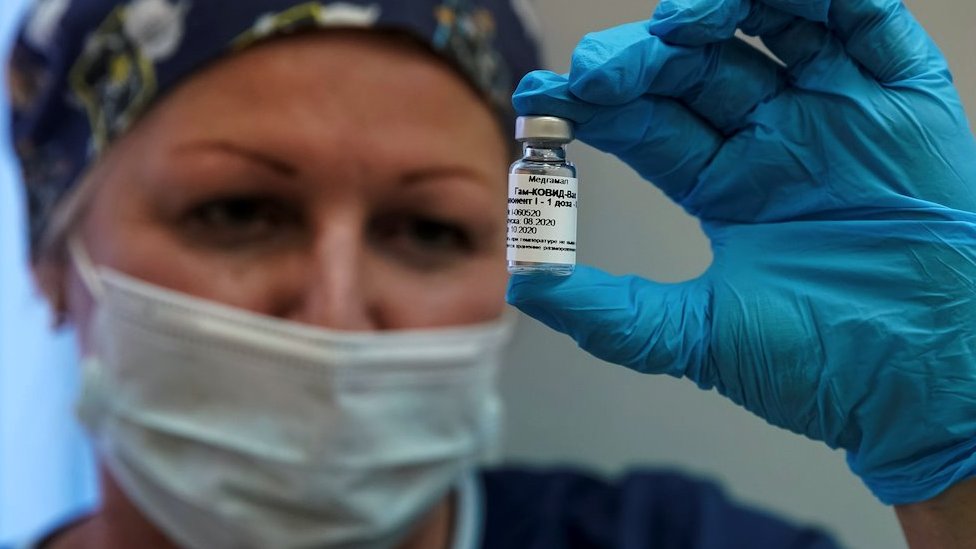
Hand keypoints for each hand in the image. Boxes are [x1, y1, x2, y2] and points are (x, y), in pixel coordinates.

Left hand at [508, 0, 975, 504]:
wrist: (930, 384)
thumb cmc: (824, 365)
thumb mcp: (698, 338)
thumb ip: (611, 315)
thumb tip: (524, 285)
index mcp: (724, 186)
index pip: (646, 124)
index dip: (594, 105)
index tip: (543, 97)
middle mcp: (772, 140)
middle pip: (692, 70)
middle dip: (639, 61)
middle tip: (596, 70)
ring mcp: (835, 112)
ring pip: (766, 29)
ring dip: (714, 15)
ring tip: (672, 28)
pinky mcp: (901, 96)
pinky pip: (862, 21)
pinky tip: (759, 0)